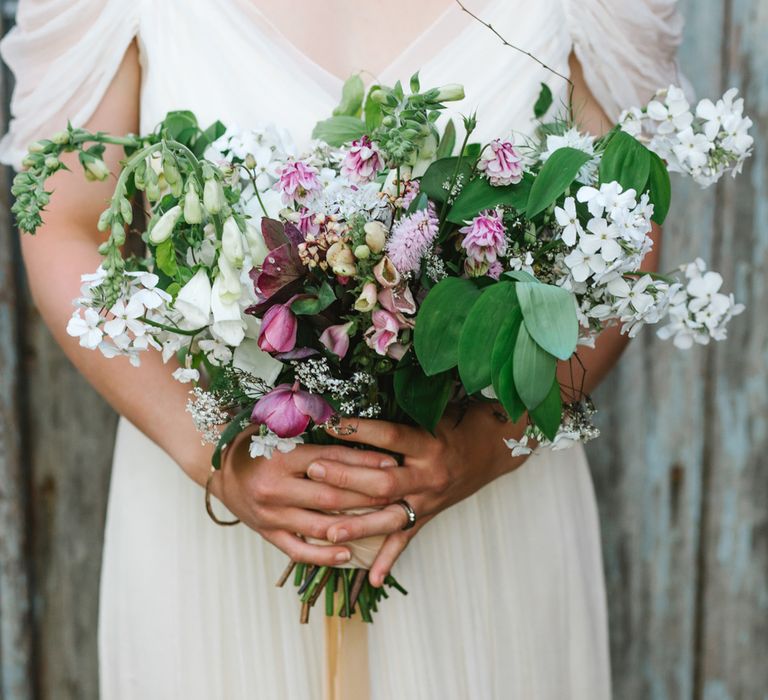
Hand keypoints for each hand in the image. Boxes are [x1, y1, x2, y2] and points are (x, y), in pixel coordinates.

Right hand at [210, 426, 396, 566]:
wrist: (219, 468)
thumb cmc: (256, 444)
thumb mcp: (279, 430)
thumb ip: (311, 431)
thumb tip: (353, 426)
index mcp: (281, 457)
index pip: (331, 461)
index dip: (363, 462)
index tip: (390, 463)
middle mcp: (275, 488)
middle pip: (331, 496)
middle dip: (368, 496)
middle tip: (396, 494)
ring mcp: (271, 515)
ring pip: (321, 525)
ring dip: (354, 526)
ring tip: (382, 522)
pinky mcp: (268, 534)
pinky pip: (299, 551)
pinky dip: (325, 556)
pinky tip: (348, 553)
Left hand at [307, 404, 527, 585]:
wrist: (491, 448)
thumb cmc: (454, 424)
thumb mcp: (432, 413)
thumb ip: (396, 418)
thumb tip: (352, 411)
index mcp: (429, 444)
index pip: (390, 436)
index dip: (360, 430)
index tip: (330, 423)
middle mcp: (430, 474)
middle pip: (385, 481)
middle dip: (348, 478)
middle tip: (315, 471)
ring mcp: (429, 500)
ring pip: (392, 517)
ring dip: (360, 526)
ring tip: (329, 531)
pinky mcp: (429, 516)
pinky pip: (407, 540)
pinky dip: (389, 560)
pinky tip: (372, 578)